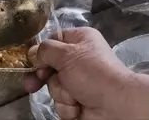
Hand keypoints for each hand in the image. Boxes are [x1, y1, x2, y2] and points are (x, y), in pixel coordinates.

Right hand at [24, 28, 148, 119]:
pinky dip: (67, 107)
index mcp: (80, 40)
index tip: (33, 62)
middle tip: (33, 84)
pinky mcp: (78, 101)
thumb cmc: (93, 73)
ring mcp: (78, 82)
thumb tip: (32, 53)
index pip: (53, 41)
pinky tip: (78, 107)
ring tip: (74, 96)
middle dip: (44, 78)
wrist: (116, 106)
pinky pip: (62, 103)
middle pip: (49, 67)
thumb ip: (45, 50)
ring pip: (54, 87)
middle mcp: (78, 60)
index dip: (41, 52)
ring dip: (61, 94)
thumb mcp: (67, 55)